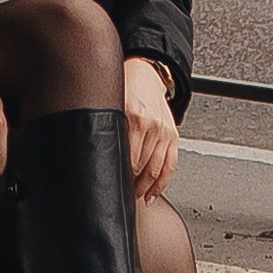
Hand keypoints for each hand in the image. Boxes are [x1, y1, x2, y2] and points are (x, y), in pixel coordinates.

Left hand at [122, 54, 179, 198]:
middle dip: (130, 185)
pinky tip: (152, 194)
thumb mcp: (113, 106)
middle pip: (141, 167)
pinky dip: (161, 184)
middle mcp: (153, 126)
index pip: (127, 157)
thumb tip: (98, 155)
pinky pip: (170, 166)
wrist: (145, 73)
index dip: (120, 176)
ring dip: (144, 188)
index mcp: (134, 118)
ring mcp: (165, 132)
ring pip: (155, 171)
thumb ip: (109, 128)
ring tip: (133, 198)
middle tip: (120, 197)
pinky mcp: (174, 136)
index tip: (112, 186)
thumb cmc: (126, 90)